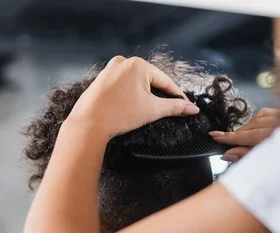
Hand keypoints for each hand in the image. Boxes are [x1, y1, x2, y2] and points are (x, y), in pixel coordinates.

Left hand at [65, 56, 199, 139]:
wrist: (88, 124)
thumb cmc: (118, 115)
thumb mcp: (151, 110)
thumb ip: (174, 107)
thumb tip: (191, 108)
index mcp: (137, 65)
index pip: (164, 80)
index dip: (177, 94)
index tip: (186, 104)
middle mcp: (122, 62)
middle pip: (149, 80)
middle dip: (158, 94)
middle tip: (169, 108)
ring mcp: (109, 70)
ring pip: (134, 83)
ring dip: (143, 95)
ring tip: (147, 110)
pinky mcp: (100, 80)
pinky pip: (121, 86)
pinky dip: (129, 95)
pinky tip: (130, 106)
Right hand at [209, 108, 279, 161]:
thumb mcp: (267, 162)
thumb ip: (246, 156)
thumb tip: (226, 155)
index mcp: (275, 136)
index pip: (245, 136)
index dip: (228, 136)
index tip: (213, 135)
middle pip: (252, 126)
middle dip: (238, 133)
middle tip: (225, 140)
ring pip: (260, 118)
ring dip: (249, 127)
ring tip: (242, 137)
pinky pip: (270, 113)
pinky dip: (260, 119)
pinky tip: (257, 125)